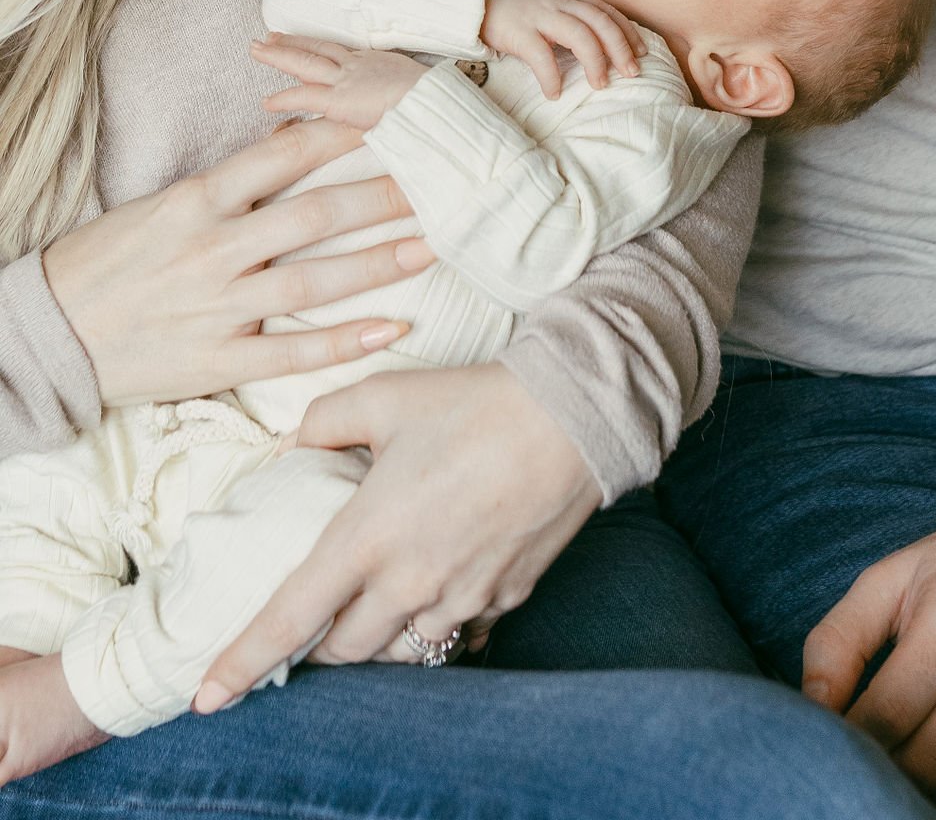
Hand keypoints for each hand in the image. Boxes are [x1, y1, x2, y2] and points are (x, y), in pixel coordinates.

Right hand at [43, 118, 430, 406]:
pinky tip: (392, 328)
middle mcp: (213, 250)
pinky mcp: (216, 361)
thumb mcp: (162, 205)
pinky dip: (344, 343)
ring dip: (378, 265)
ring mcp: (217, 308)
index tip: (391, 120)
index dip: (342, 136)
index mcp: (197, 201)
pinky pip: (292, 355)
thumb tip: (290, 148)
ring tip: (432, 248)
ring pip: (313, 284)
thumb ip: (228, 186)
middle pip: (313, 217)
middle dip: (381, 198)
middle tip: (436, 184)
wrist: (50, 330)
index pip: (282, 157)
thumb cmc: (110, 260)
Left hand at [193, 363, 601, 705]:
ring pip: (399, 650)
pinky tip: (440, 583)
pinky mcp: (504, 597)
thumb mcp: (384, 396)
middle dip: (320, 645)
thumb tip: (294, 443)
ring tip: (376, 602)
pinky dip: (435, 619)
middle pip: (343, 651)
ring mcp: (460, 597)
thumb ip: (323, 422)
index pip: (290, 619)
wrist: (571, 417)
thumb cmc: (472, 403)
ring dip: (377, 636)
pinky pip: (455, 631)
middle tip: (317, 614)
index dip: (243, 661)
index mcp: (366, 537)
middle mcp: (409, 582)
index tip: (207, 696)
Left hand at [253, 35, 426, 130]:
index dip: (318, 47)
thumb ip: (400, 89)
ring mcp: (347, 80)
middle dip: (292, 42)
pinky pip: (304, 96)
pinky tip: (266, 102)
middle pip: (318, 49)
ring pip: (305, 63)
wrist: (436, 102)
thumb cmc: (435, 99)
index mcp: (376, 61)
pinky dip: (284, 98)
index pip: (340, 52)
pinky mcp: (340, 100)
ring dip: (279, 56)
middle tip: (268, 36)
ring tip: (256, 50)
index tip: (302, 43)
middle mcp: (358, 65)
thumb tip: (399, 98)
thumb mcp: (417, 86)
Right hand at [481, 0, 646, 97]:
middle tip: (631, 73)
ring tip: (599, 85)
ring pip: (579, 34)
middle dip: (620, 48)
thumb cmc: (516, 8)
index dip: (627, 31)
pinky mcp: (518, 31)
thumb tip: (599, 48)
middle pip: (600, 21)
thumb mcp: (549, 6)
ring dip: (594, 62)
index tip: (642, 52)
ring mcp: (539, 16)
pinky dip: (551, 77)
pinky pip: (540, 55)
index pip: (606, 11)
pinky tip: (554, 93)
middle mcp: (559, 3)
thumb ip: (571, 19)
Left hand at [803, 498, 935, 817]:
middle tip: (869, 760)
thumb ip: (838, 641)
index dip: (854, 740)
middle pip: (930, 757)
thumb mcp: (885, 583)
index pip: (890, 710)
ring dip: (929, 792)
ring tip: (907, 766)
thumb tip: (813, 707)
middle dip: (888, 770)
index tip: (837, 743)